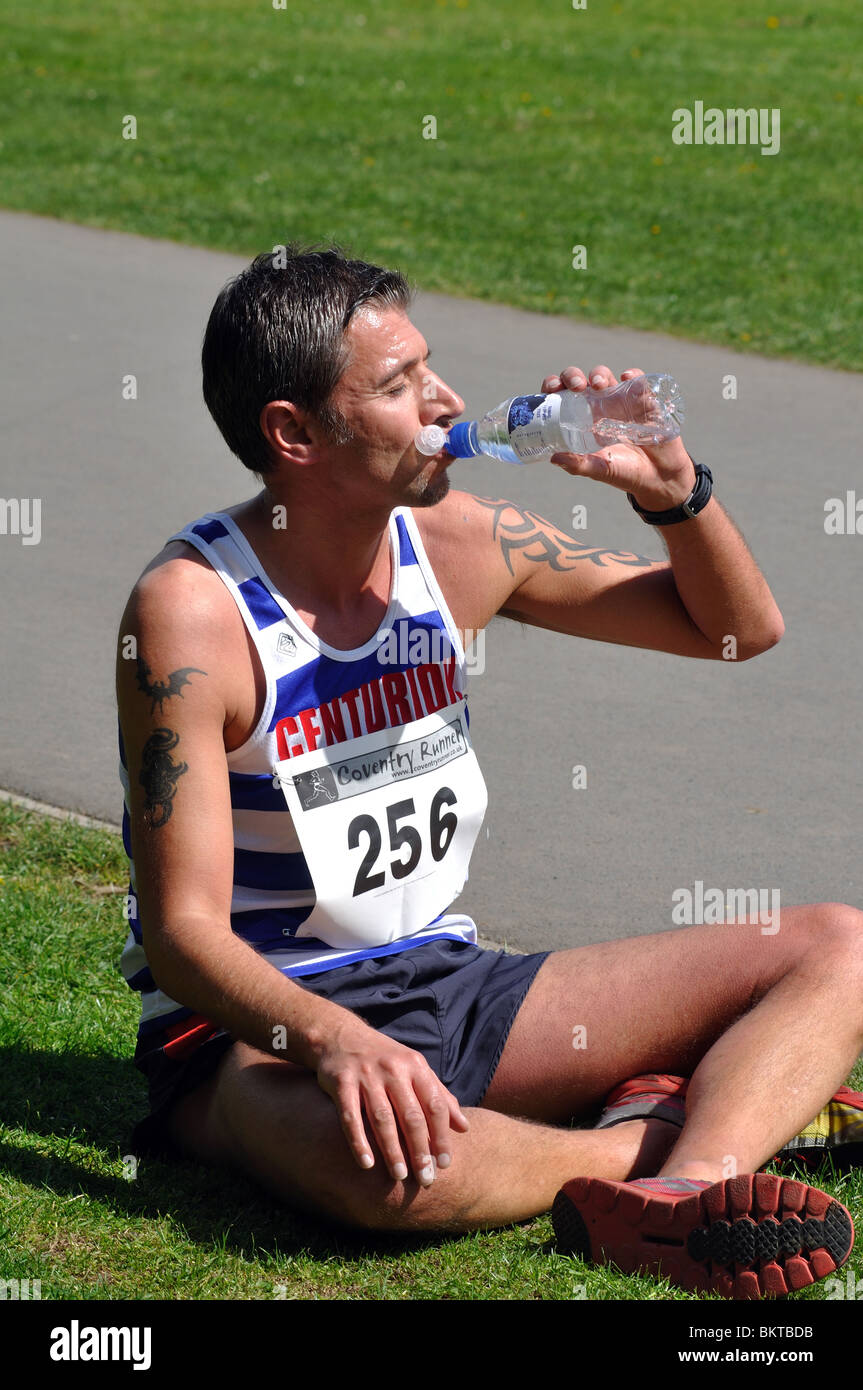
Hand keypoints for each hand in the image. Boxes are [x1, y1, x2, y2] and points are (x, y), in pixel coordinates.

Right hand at [314, 1015, 469, 1186]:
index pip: (434, 1105)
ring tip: (400, 1176)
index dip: (442, 1136)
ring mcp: (366, 1076)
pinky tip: (366, 1164)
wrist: (342, 1036)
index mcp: (415, 1067)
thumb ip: (439, 1096)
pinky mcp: (341, 1082)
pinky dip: (358, 1141)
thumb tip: (464, 1127)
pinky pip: (350, 1116)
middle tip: (426, 1179)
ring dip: (392, 1150)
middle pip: (411, 1115)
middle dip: (420, 1150)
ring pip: (382, 1118)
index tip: (445, 1164)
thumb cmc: (385, 1059)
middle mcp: (393, 1070)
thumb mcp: (415, 1069)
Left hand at [540, 364, 696, 511]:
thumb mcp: (599, 470)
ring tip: (600, 385)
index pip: (559, 396)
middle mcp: (596, 407)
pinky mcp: (643, 400)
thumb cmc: (624, 473)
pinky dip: (632, 375)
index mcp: (579, 421)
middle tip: (577, 386)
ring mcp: (619, 401)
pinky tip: (628, 378)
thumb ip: (579, 465)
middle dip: (573, 376)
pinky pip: (637, 380)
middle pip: (578, 381)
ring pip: (604, 376)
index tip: (551, 388)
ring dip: (599, 374)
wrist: (658, 477)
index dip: (552, 386)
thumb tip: (554, 458)